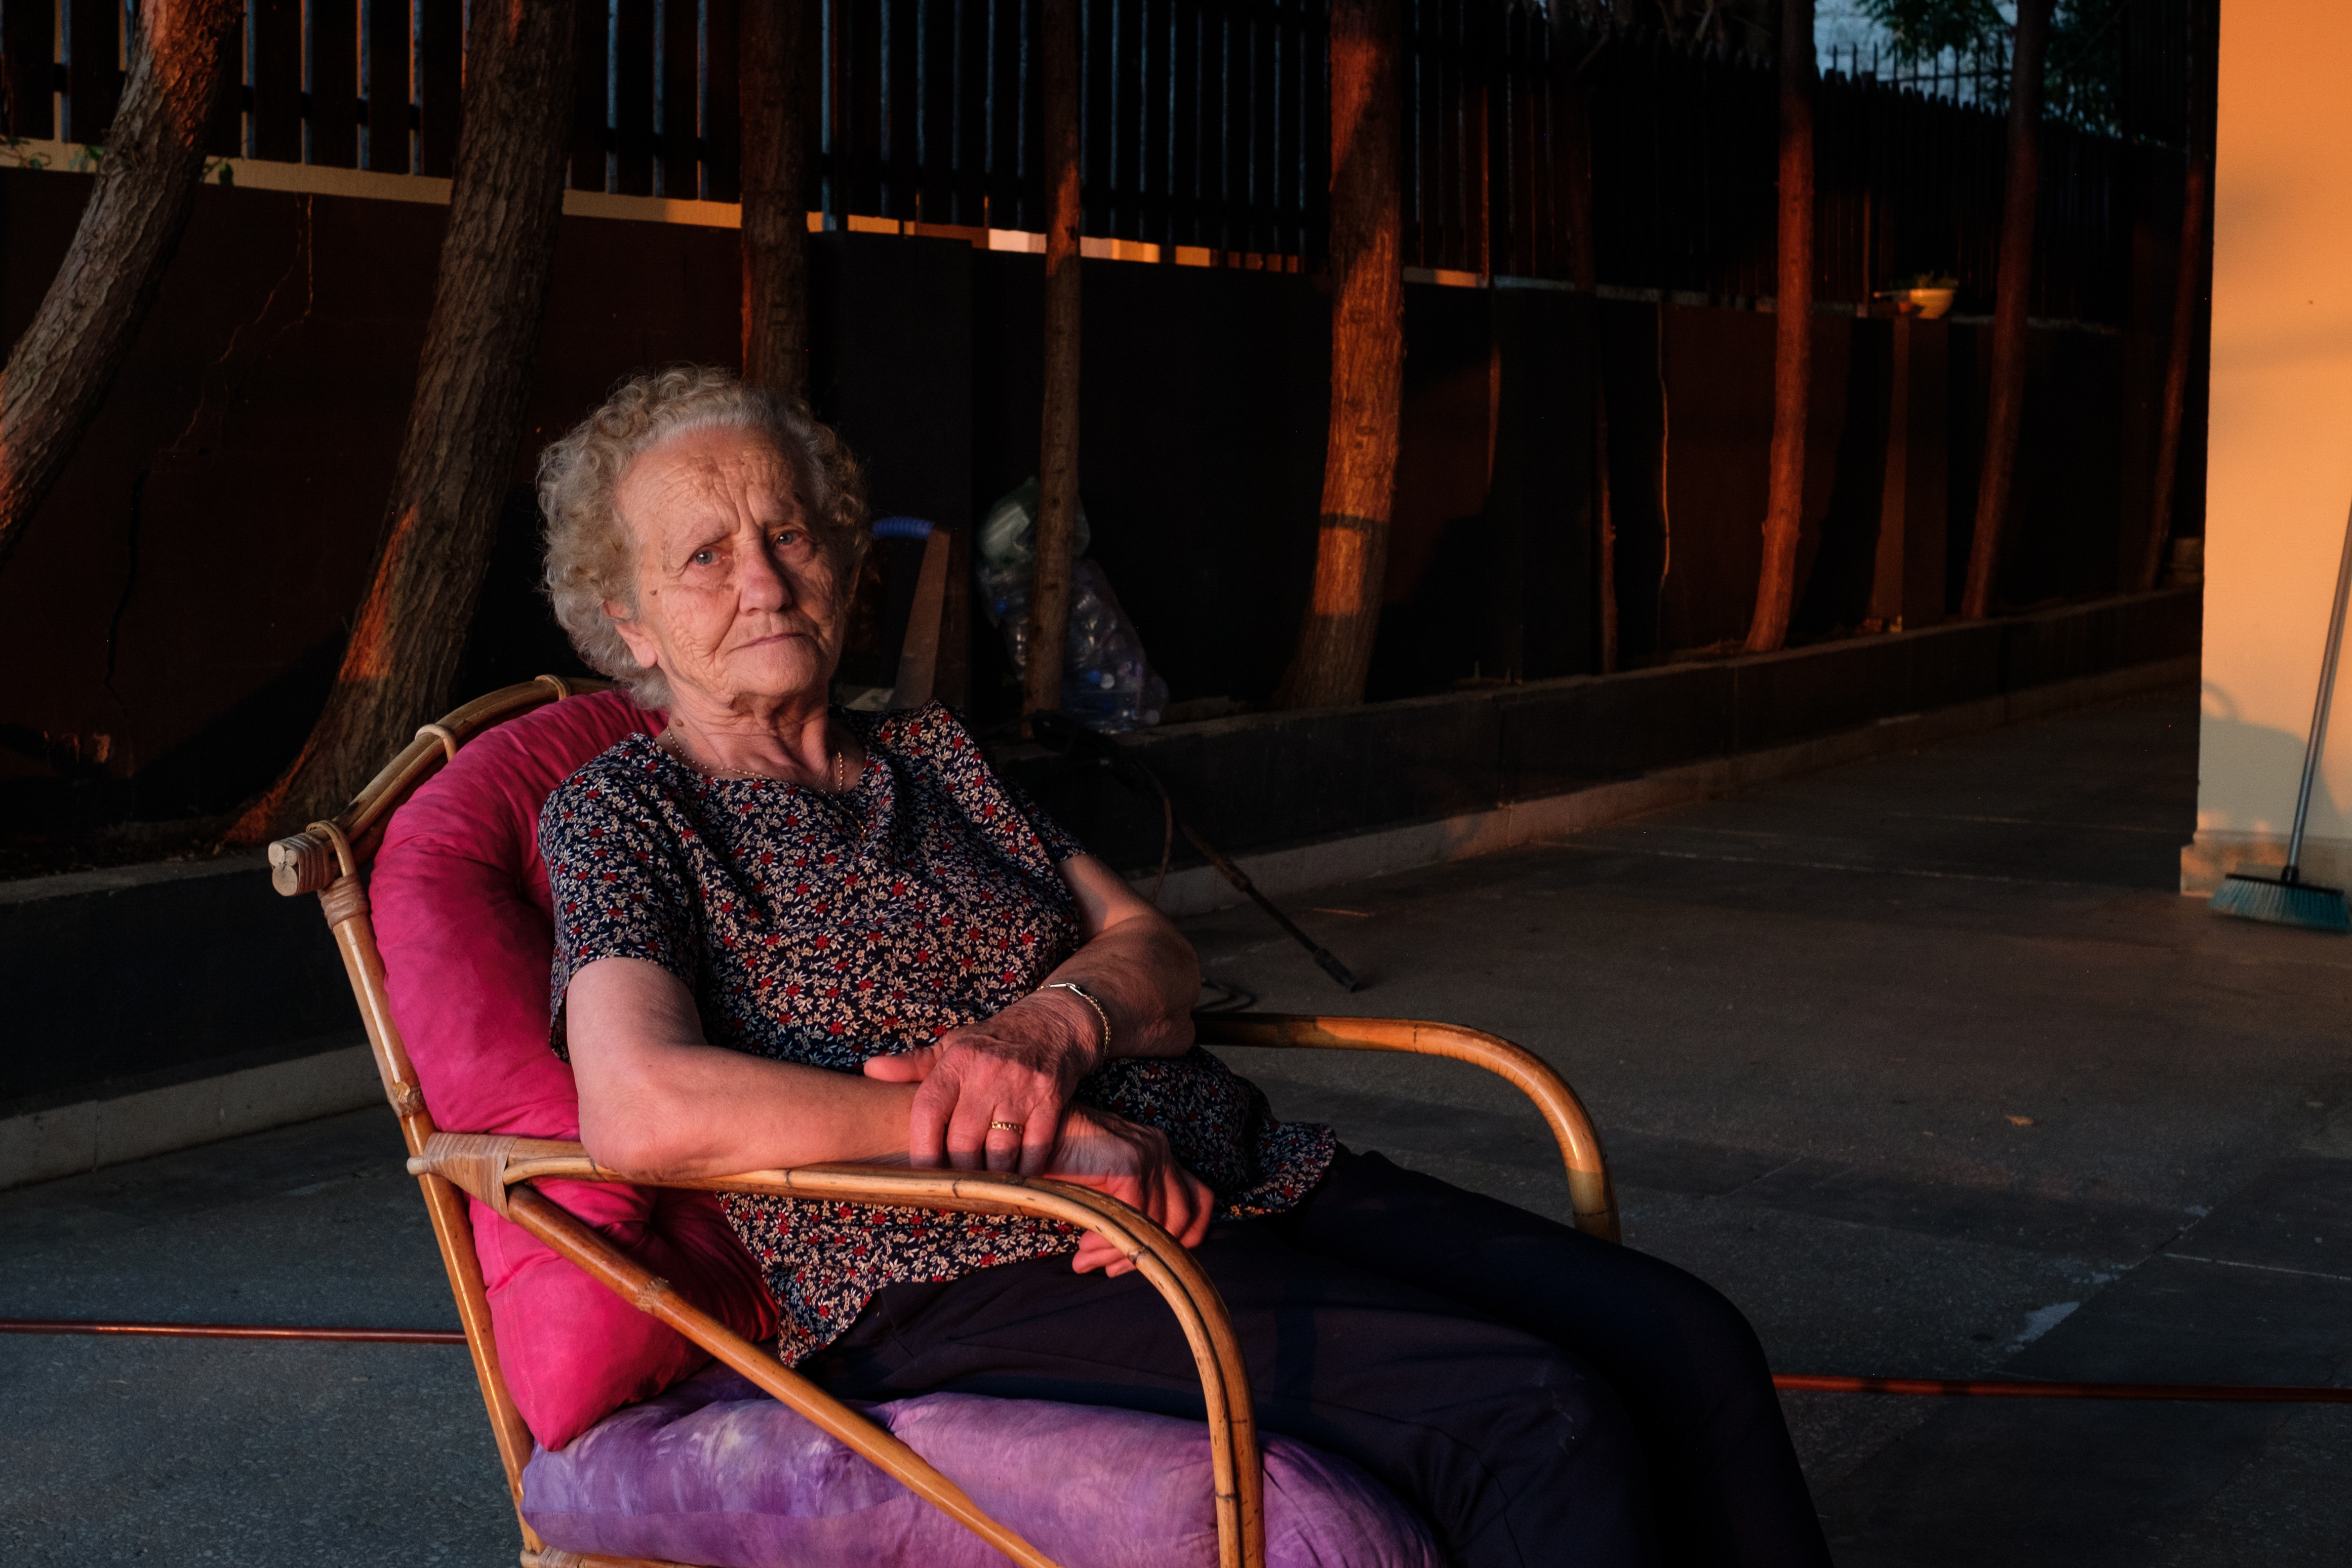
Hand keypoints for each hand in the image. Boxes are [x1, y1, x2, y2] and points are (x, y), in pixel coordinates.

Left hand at [861, 995, 1100, 1175]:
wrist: (1054, 1023)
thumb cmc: (994, 1040)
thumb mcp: (952, 1046)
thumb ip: (912, 1065)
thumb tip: (870, 1070)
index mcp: (957, 1061)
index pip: (928, 1111)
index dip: (921, 1149)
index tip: (921, 1174)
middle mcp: (987, 1074)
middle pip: (963, 1141)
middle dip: (957, 1172)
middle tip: (956, 1189)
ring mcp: (1021, 1088)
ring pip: (999, 1152)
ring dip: (992, 1178)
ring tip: (985, 1189)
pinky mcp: (1050, 1101)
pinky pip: (1035, 1149)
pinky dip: (1025, 1171)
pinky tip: (1017, 1179)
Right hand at [1042, 1104, 1214, 1276]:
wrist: (1026, 1134)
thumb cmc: (1058, 1162)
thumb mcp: (1099, 1194)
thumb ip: (1121, 1217)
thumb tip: (1122, 1265)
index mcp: (1160, 1157)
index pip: (1198, 1203)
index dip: (1179, 1241)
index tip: (1142, 1264)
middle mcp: (1161, 1151)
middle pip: (1184, 1216)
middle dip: (1148, 1253)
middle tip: (1109, 1268)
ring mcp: (1150, 1153)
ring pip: (1161, 1221)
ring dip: (1124, 1250)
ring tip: (1089, 1257)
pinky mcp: (1130, 1161)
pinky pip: (1135, 1215)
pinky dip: (1112, 1238)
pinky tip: (1086, 1244)